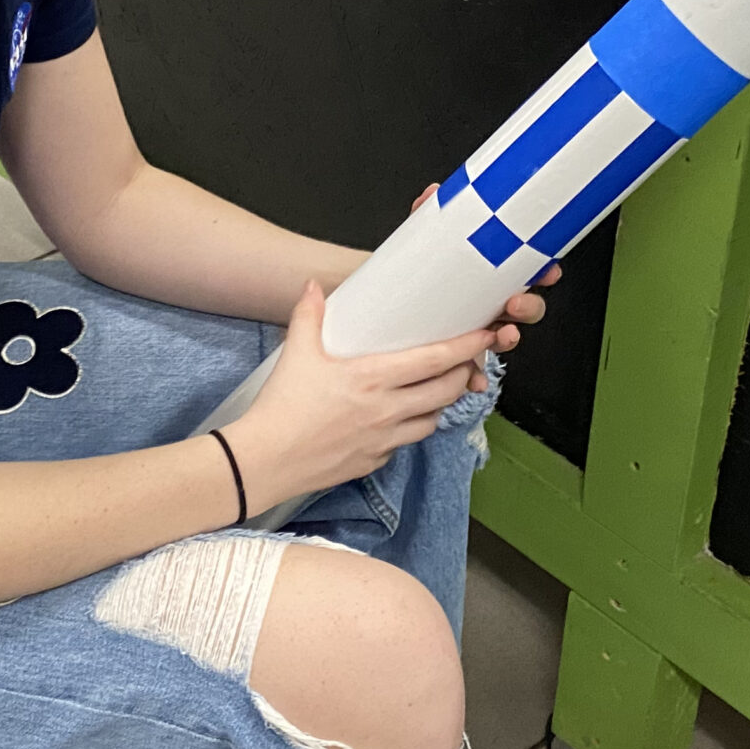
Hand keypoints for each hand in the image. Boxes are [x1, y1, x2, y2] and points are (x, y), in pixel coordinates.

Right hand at [231, 284, 505, 504]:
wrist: (265, 460)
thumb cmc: (282, 406)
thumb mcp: (296, 353)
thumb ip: (309, 316)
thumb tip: (314, 287)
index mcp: (374, 378)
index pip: (435, 360)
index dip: (465, 347)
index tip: (484, 335)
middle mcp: (387, 410)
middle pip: (445, 391)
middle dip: (462, 374)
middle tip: (464, 361)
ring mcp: (384, 439)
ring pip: (432, 421)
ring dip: (439, 404)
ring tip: (434, 389)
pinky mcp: (374, 461)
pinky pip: (404, 444)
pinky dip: (410, 429)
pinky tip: (398, 419)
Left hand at [412, 184, 560, 390]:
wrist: (380, 307)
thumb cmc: (410, 273)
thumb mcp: (419, 243)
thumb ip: (427, 217)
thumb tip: (434, 193)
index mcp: (488, 276)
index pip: (526, 272)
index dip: (543, 272)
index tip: (547, 271)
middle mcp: (489, 303)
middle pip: (526, 308)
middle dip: (528, 306)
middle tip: (515, 301)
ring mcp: (477, 330)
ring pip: (505, 337)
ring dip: (508, 338)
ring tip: (500, 335)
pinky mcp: (460, 353)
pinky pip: (475, 369)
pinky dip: (477, 376)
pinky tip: (474, 378)